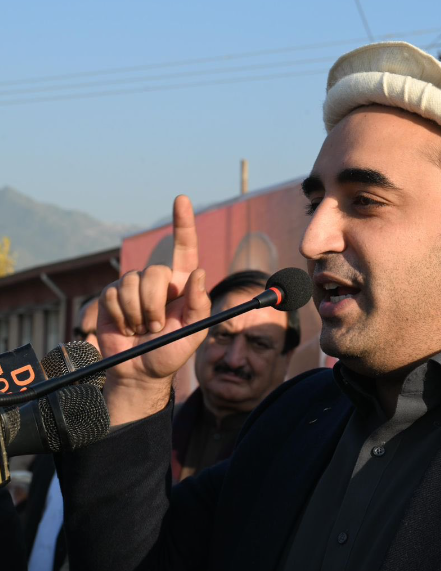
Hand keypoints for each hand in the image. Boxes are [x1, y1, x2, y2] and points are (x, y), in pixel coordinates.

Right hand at [98, 195, 210, 424]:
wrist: (139, 371)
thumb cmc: (170, 351)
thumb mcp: (194, 332)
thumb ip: (199, 304)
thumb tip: (198, 273)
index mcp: (182, 284)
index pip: (185, 248)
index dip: (183, 223)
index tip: (181, 199)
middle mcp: (158, 281)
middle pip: (155, 273)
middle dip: (154, 304)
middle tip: (155, 327)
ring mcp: (133, 286)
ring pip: (132, 284)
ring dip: (137, 313)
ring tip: (141, 329)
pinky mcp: (112, 296)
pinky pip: (114, 295)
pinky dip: (121, 316)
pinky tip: (125, 328)